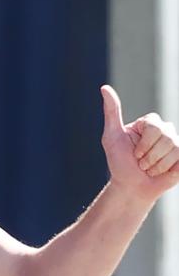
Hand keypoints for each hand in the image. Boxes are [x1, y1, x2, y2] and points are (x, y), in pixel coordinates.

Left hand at [101, 84, 178, 201]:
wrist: (130, 188)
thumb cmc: (120, 163)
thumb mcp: (111, 137)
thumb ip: (111, 112)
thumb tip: (104, 88)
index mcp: (149, 122)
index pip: (154, 126)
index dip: (143, 145)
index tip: (134, 153)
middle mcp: (165, 129)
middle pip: (165, 136)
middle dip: (149, 156)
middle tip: (141, 163)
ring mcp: (175, 142)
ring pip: (174, 149)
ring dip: (156, 165)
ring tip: (149, 168)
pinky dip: (167, 169)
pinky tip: (161, 171)